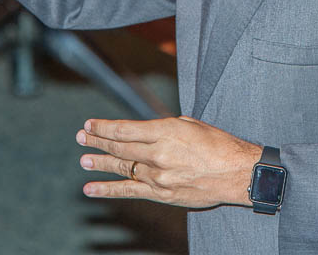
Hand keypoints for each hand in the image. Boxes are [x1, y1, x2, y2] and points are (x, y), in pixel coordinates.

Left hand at [77, 116, 260, 208]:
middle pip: (120, 147)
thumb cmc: (218, 145)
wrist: (236, 173)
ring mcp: (158, 176)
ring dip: (101, 163)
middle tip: (81, 138)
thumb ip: (166, 128)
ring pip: (123, 168)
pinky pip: (129, 191)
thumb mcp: (191, 125)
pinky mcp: (162, 194)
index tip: (90, 124)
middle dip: (98, 141)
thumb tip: (148, 131)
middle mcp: (158, 153)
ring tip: (84, 159)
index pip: (125, 129)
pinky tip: (91, 188)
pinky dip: (108, 190)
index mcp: (166, 131)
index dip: (104, 127)